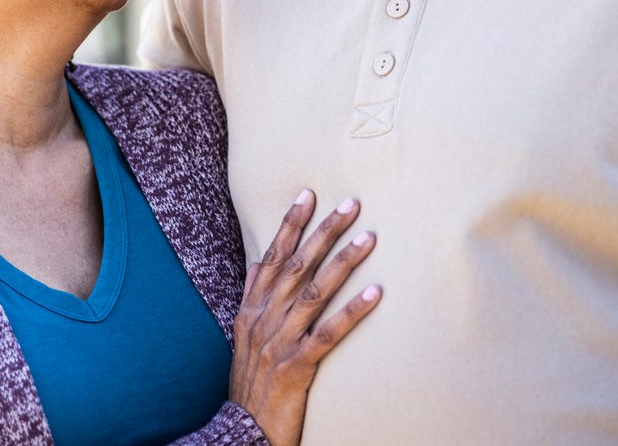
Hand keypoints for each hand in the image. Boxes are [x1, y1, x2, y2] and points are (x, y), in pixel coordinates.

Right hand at [228, 190, 380, 445]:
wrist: (242, 430)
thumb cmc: (248, 380)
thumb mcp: (242, 333)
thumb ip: (251, 295)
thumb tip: (258, 263)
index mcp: (252, 306)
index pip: (274, 255)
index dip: (291, 223)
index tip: (309, 195)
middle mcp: (265, 317)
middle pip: (298, 264)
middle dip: (325, 231)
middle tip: (351, 205)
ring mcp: (281, 340)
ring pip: (315, 292)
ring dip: (343, 263)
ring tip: (368, 239)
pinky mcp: (298, 366)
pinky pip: (329, 334)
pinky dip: (352, 312)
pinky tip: (375, 295)